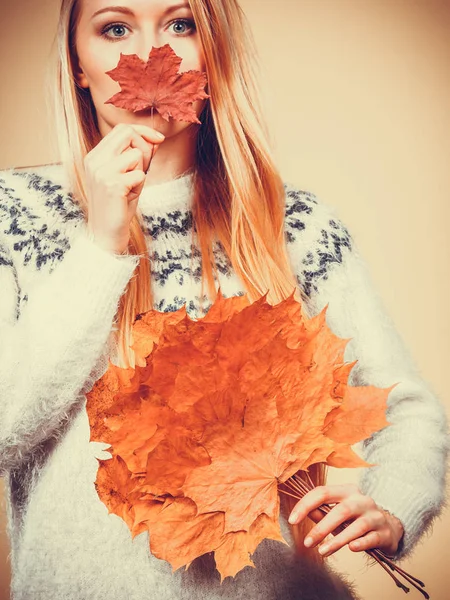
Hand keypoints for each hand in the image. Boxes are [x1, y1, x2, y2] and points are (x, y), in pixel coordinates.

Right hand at [84, 122, 164, 254]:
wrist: (105, 233)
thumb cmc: (118, 205)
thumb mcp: (128, 177)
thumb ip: (139, 157)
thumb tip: (155, 139)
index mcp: (95, 156)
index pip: (121, 129)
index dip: (143, 131)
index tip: (158, 139)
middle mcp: (95, 160)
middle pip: (128, 133)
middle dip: (145, 148)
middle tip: (143, 169)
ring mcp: (102, 171)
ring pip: (136, 154)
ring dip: (141, 172)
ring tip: (131, 187)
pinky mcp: (112, 184)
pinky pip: (140, 174)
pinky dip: (140, 186)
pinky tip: (129, 197)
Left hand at [288, 483, 404, 557]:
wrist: (389, 527)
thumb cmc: (356, 518)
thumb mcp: (338, 512)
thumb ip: (321, 512)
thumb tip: (302, 512)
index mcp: (347, 490)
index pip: (323, 492)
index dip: (305, 505)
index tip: (292, 520)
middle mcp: (362, 500)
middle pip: (340, 510)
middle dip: (321, 527)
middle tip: (307, 542)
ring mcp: (375, 516)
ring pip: (356, 527)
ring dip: (337, 540)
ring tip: (322, 551)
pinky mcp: (384, 533)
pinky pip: (371, 538)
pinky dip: (360, 543)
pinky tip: (350, 549)